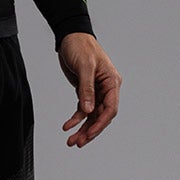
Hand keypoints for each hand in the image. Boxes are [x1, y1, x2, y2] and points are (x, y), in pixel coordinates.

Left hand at [58, 32, 119, 147]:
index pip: (110, 108)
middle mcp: (106, 88)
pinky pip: (82, 109)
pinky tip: (68, 126)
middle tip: (78, 142)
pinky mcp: (85, 91)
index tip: (89, 134)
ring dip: (82, 128)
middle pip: (101, 115)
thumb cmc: (81, 46)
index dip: (100, 123)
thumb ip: (87, 89)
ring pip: (91, 115)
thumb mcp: (85, 67)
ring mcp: (96, 91)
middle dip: (90, 130)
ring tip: (72, 140)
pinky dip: (76, 119)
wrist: (70, 37)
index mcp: (112, 82)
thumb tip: (88, 111)